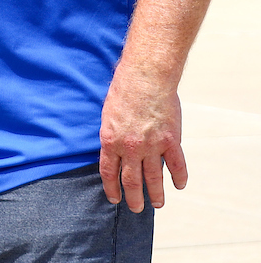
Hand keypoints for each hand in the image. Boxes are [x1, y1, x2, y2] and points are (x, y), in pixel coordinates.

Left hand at [98, 68, 186, 212]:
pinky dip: (179, 177)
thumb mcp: (108, 115)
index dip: (112, 188)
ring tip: (157, 204)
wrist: (145, 77)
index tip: (115, 198)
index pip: (109, 172)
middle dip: (134, 198)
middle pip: (131, 180)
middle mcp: (130, 147)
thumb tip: (115, 150)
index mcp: (111, 140)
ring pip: (154, 178)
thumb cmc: (123, 91)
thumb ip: (112, 135)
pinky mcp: (170, 140)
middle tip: (136, 208)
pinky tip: (179, 185)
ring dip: (156, 194)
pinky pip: (176, 165)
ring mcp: (151, 145)